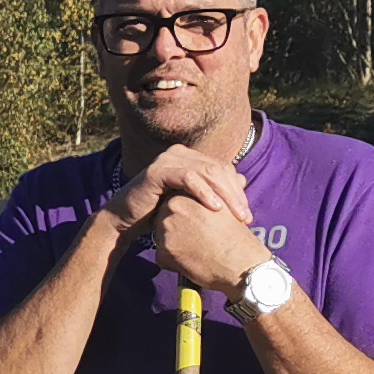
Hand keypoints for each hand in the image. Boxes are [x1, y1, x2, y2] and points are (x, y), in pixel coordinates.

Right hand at [104, 145, 253, 236]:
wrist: (126, 219)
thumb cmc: (158, 212)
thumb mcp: (191, 202)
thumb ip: (213, 190)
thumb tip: (242, 180)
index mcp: (189, 158)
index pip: (223, 169)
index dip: (237, 190)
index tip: (247, 215)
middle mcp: (180, 153)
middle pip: (218, 169)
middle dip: (235, 194)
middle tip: (245, 217)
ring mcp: (168, 159)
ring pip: (207, 172)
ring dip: (225, 194)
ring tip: (236, 215)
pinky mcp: (158, 170)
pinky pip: (188, 178)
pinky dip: (204, 192)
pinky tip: (215, 208)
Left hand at [149, 192, 271, 298]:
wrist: (242, 262)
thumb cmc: (236, 237)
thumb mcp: (226, 207)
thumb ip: (215, 194)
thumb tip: (226, 181)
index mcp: (186, 194)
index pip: (173, 203)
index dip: (185, 217)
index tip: (196, 226)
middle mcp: (172, 208)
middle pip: (164, 219)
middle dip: (176, 229)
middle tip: (195, 239)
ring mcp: (167, 228)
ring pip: (161, 238)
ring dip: (173, 245)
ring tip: (195, 250)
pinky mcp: (166, 249)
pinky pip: (162, 257)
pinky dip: (172, 262)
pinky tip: (190, 262)